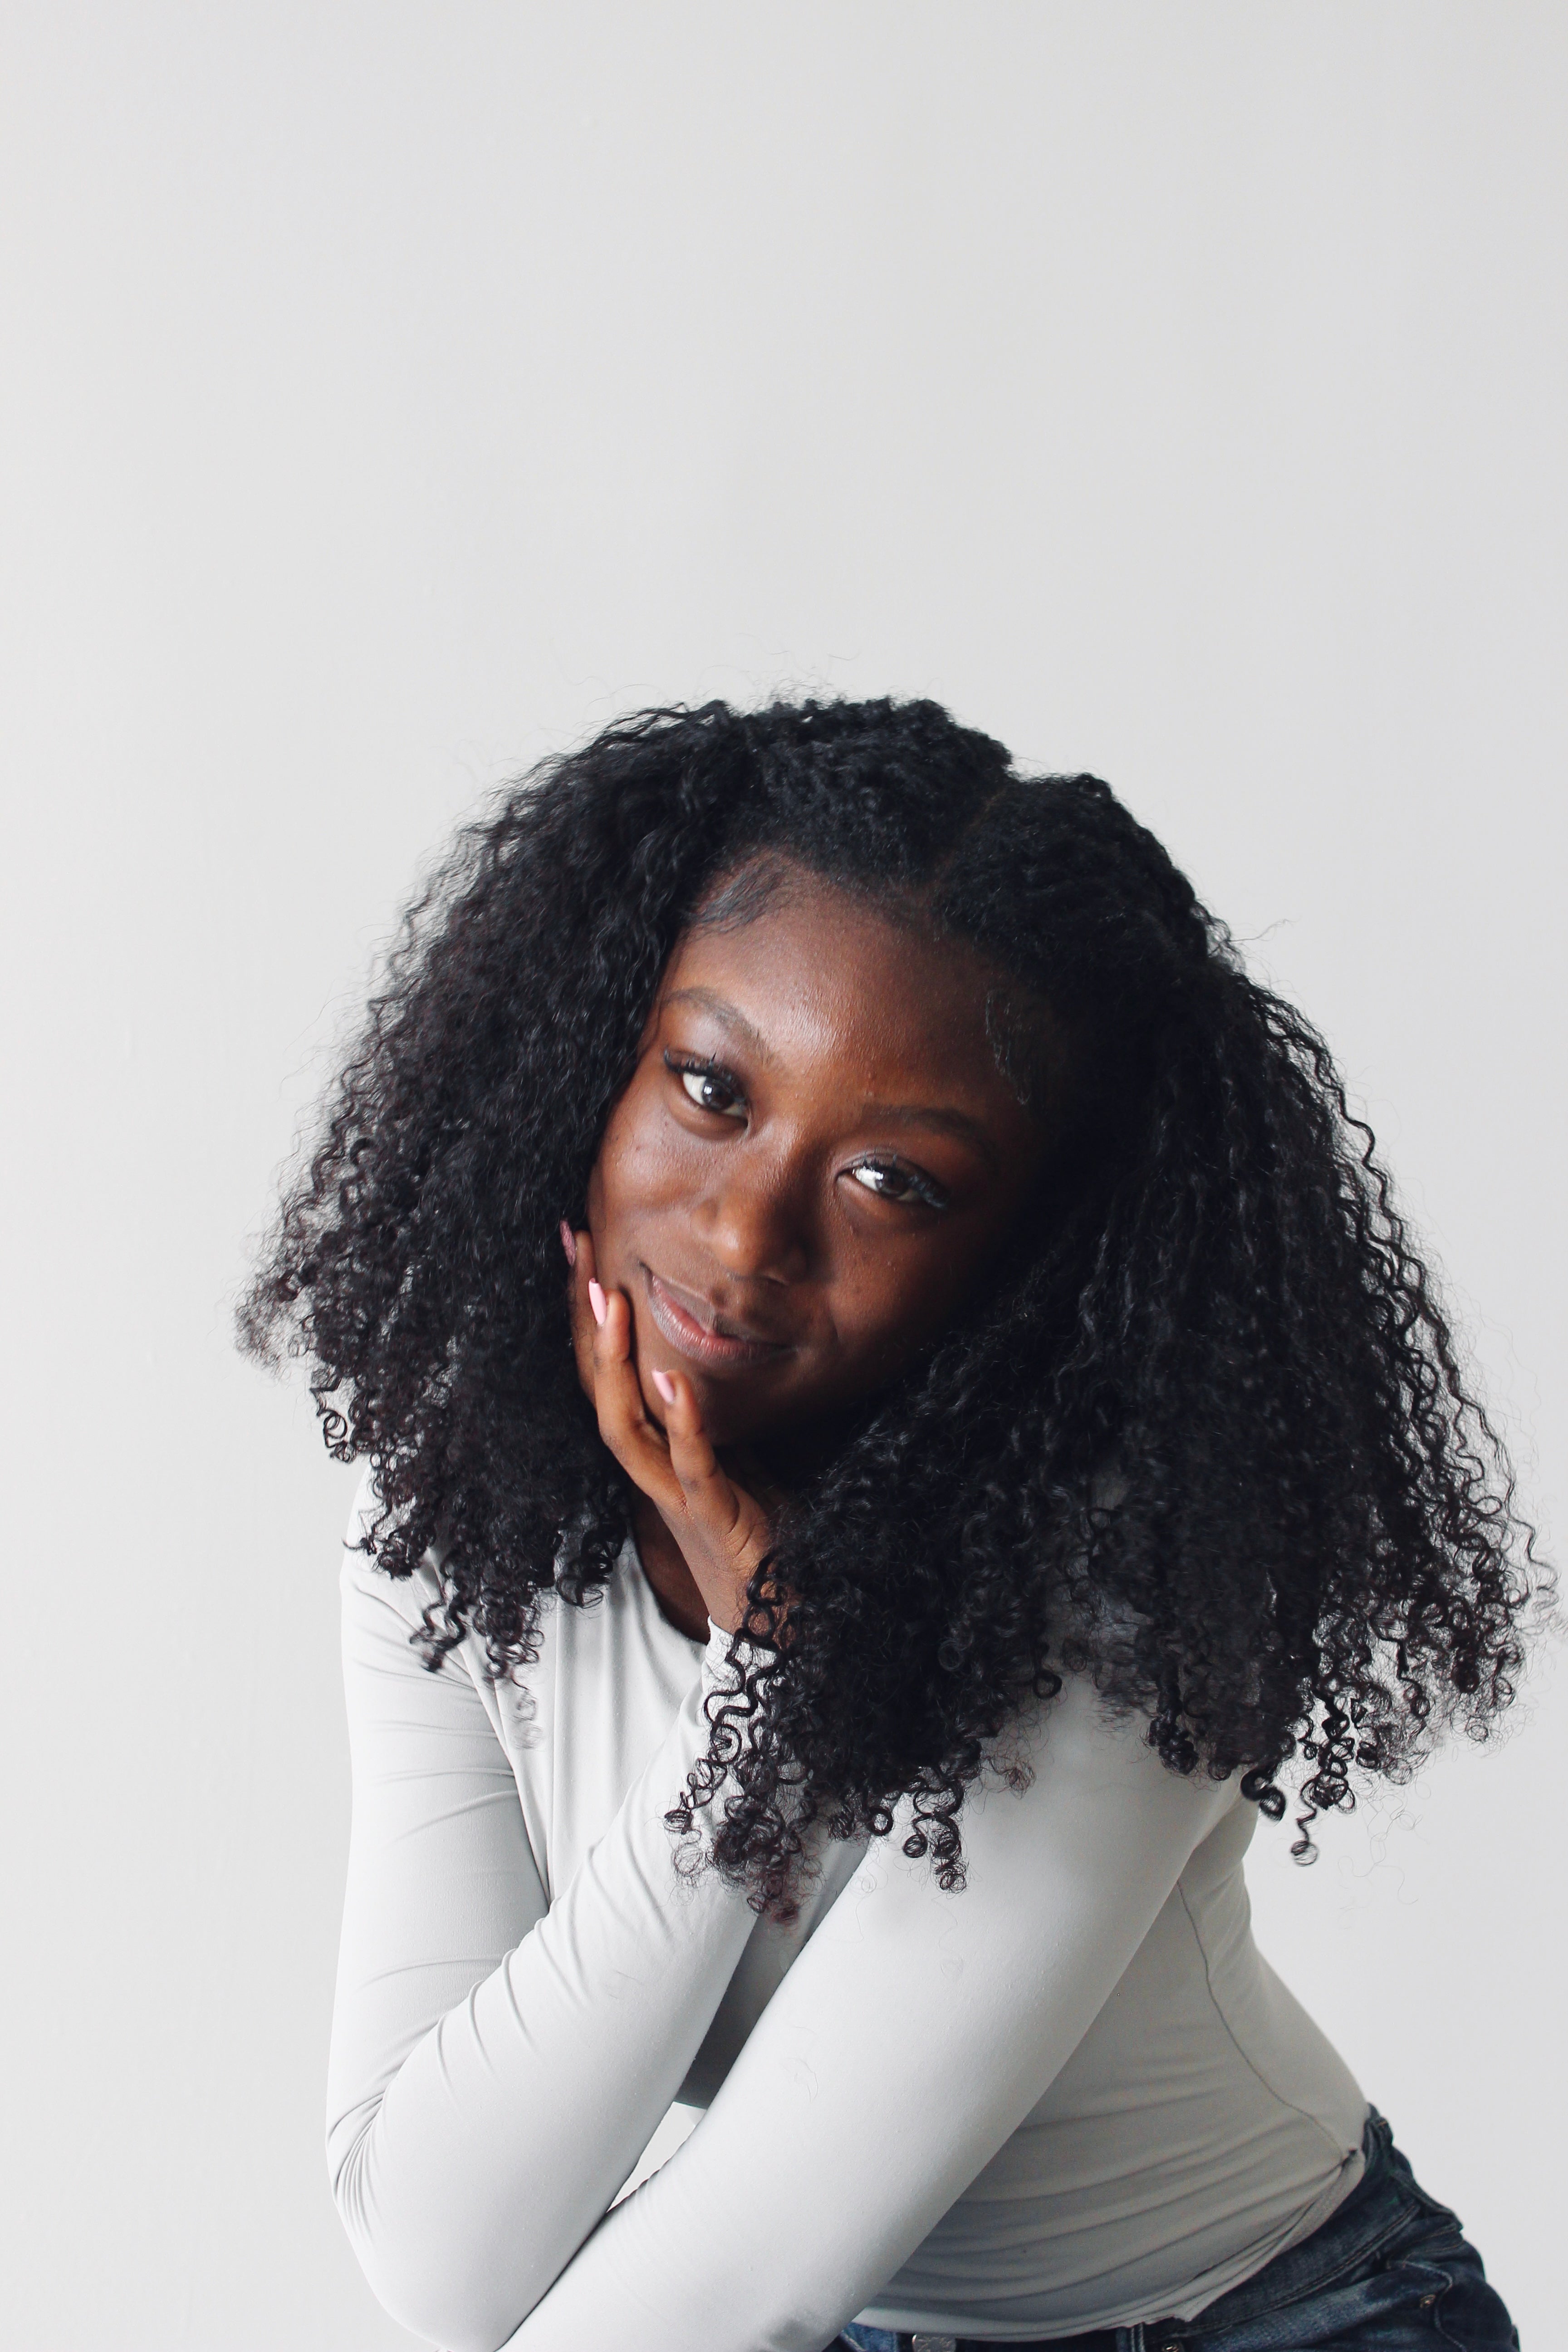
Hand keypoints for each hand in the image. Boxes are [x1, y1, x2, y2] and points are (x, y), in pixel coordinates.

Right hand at [563, 1223, 787, 1638]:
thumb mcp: (726, 1451)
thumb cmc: (751, 1528)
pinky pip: (690, 1465)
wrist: (772, 1608)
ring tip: (610, 1300)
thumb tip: (700, 1349)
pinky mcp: (713, 1515)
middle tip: (577, 1249)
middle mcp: (649, 1467)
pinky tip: (672, 1381)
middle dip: (585, 1318)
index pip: (604, 1370)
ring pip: (624, 1425)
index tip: (577, 1244)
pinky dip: (682, 1423)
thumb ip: (706, 1409)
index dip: (586, 1311)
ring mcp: (675, 1493)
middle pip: (598, 1386)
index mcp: (650, 1446)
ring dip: (614, 1362)